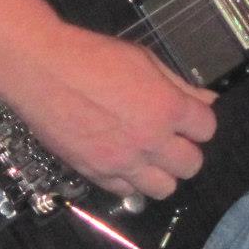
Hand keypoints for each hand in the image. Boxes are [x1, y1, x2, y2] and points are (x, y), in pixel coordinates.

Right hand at [0, 24, 217, 201]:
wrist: (41, 69)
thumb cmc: (92, 56)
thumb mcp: (142, 59)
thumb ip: (178, 83)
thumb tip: (207, 98)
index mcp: (166, 108)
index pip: (207, 128)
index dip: (199, 120)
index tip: (188, 115)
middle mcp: (150, 141)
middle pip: (192, 165)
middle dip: (186, 149)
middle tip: (170, 136)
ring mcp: (122, 162)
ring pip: (164, 189)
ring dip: (162, 172)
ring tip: (149, 154)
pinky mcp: (95, 174)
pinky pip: (126, 192)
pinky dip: (129, 180)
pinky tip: (122, 160)